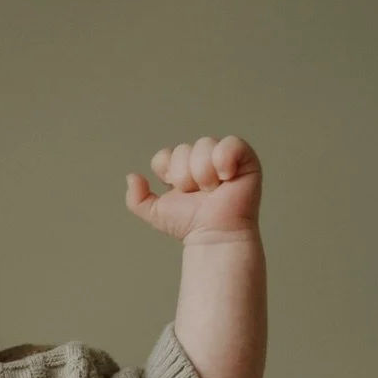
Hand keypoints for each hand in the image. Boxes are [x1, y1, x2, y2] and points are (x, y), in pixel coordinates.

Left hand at [126, 135, 261, 242]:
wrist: (213, 234)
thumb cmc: (190, 224)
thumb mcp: (155, 213)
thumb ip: (136, 199)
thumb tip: (132, 176)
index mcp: (181, 167)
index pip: (165, 155)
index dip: (167, 171)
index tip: (177, 189)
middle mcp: (201, 159)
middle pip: (183, 149)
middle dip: (185, 175)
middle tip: (198, 193)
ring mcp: (224, 158)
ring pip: (204, 145)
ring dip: (203, 171)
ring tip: (212, 189)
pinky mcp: (245, 159)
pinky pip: (232, 143)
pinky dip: (225, 158)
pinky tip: (225, 177)